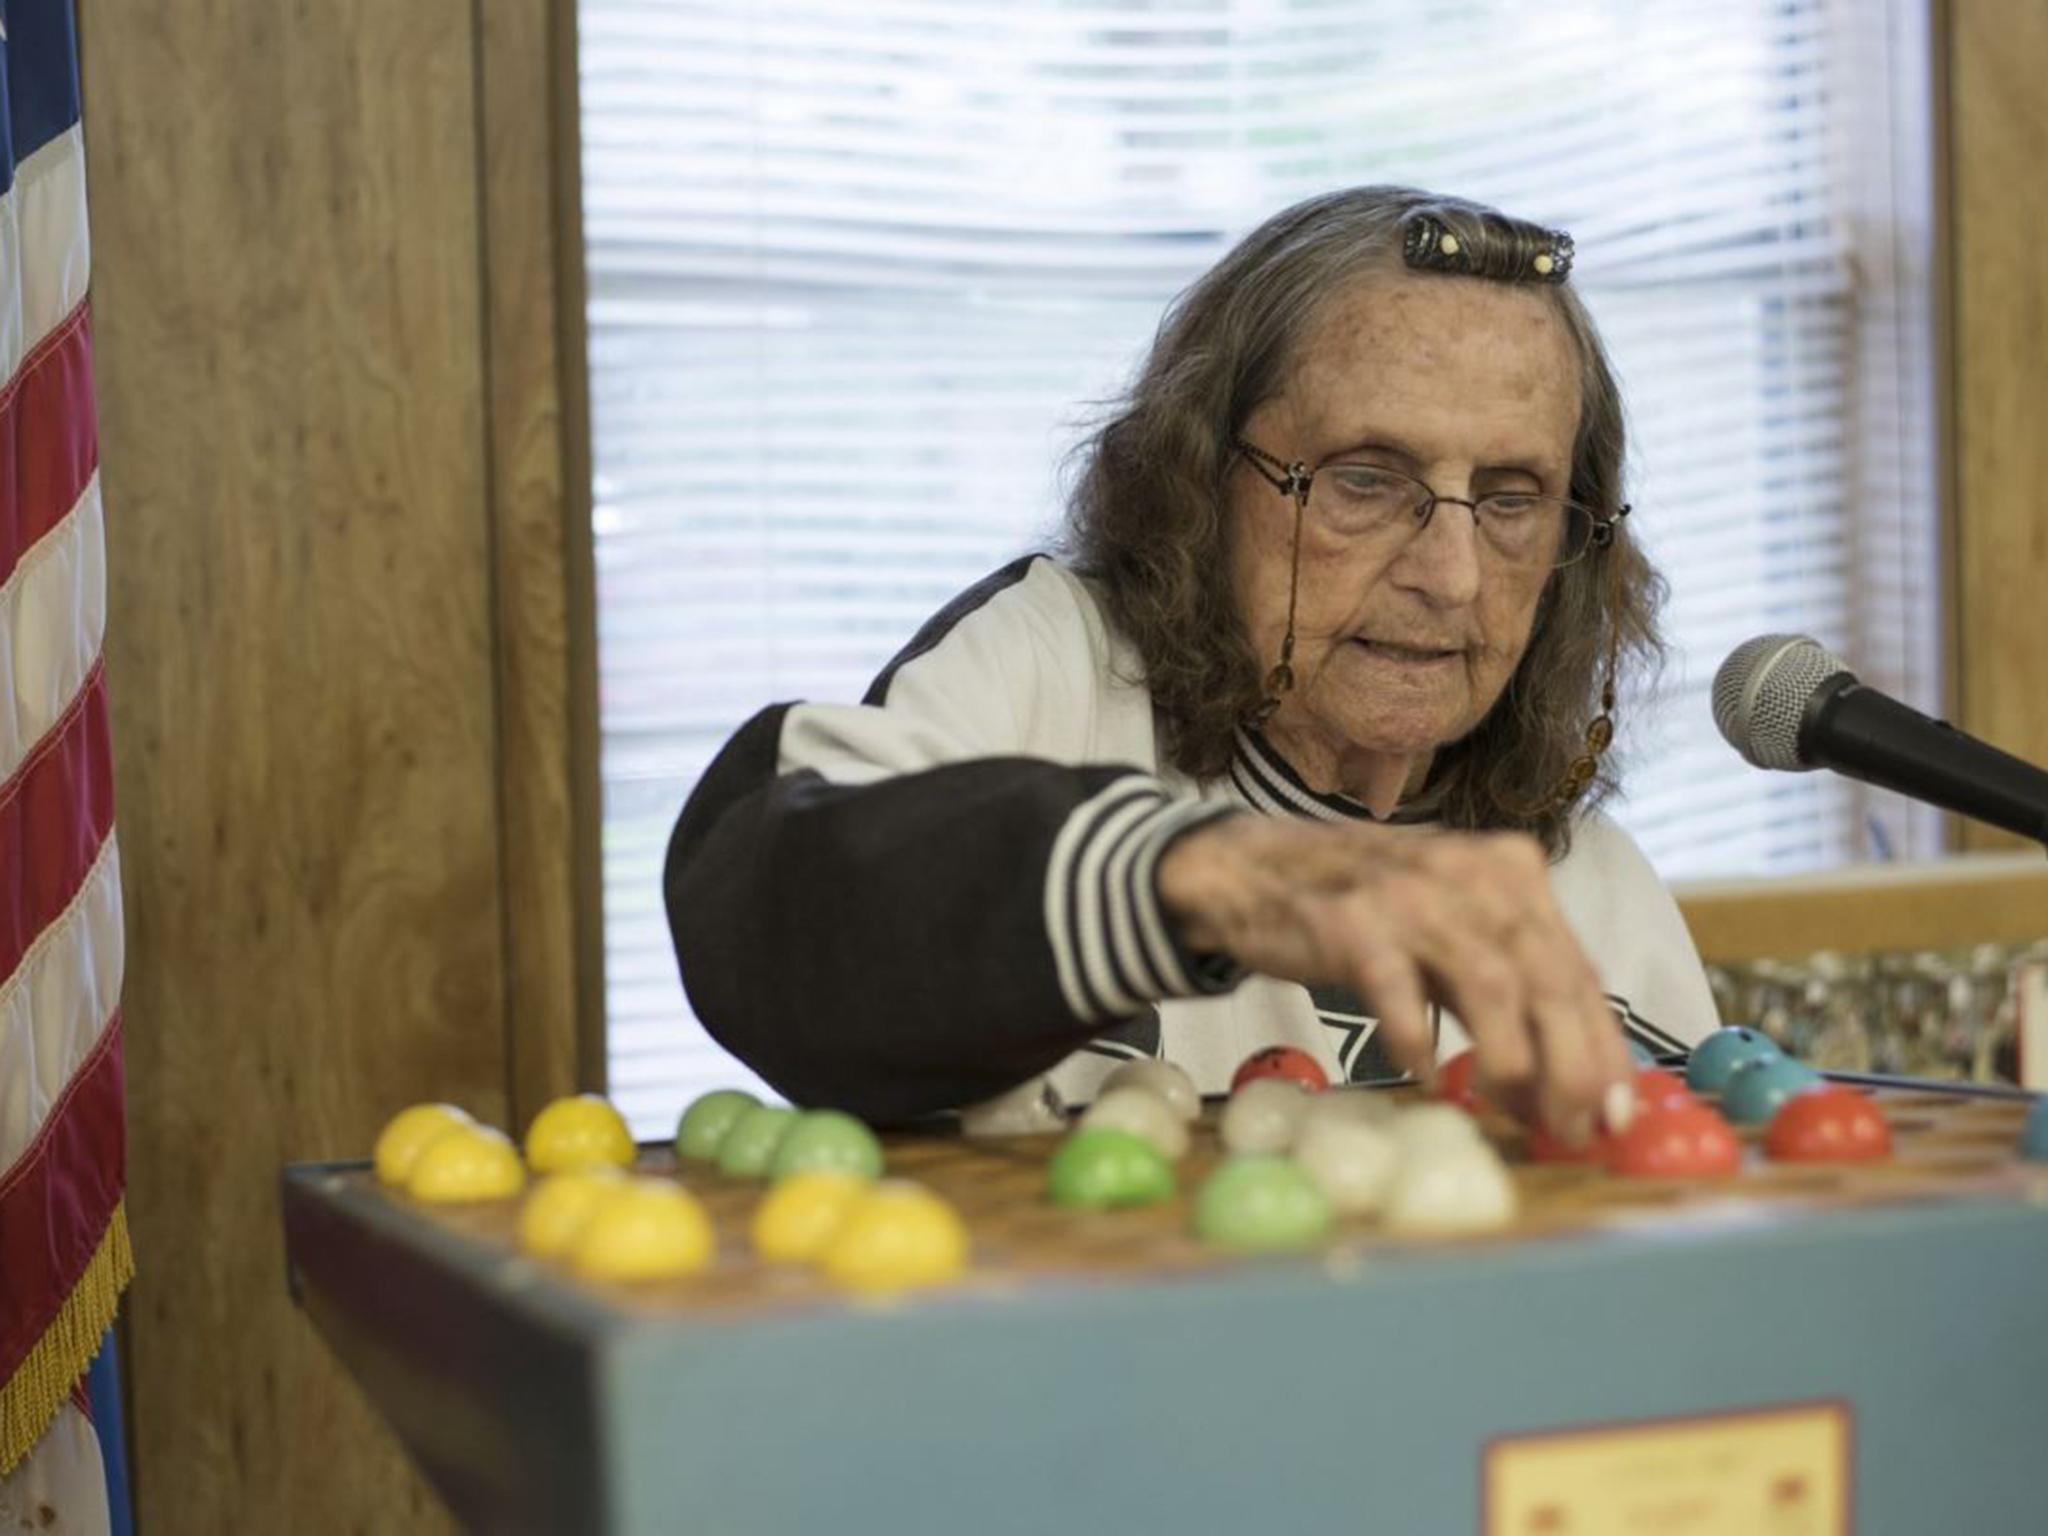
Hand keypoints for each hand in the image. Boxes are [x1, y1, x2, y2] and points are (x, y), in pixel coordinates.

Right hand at [1156, 815, 1632, 1144]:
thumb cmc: (1367, 910)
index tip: (1616, 1114)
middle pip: (1548, 977)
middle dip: (1573, 1064)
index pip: (1578, 969)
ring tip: (1508, 1110)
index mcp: (1511, 873)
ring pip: (1488, 982)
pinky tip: (1422, 1075)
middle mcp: (1472, 874)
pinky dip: (1416, 1038)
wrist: (1255, 867)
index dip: (1603, 1047)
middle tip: (1575, 1128)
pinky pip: (1398, 989)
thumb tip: (1566, 1088)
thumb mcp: (1452, 934)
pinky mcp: (1351, 918)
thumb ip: (1507, 995)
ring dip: (1510, 1059)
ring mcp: (1411, 893)